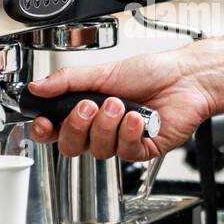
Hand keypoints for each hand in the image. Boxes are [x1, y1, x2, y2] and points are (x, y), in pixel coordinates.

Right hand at [28, 48, 216, 160]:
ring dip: (108, 125)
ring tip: (121, 105)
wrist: (185, 78)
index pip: (57, 130)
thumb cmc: (150, 73)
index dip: (46, 132)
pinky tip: (137, 117)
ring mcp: (121, 141)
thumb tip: (38, 87)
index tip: (44, 123)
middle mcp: (102, 129)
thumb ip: (67, 81)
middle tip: (90, 106)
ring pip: (99, 149)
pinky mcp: (142, 150)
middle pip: (72, 146)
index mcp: (88, 110)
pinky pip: (125, 152)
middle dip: (78, 126)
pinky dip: (129, 132)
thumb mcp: (102, 72)